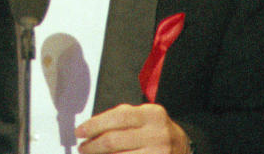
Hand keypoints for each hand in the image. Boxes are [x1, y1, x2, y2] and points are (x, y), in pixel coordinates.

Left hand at [75, 103, 190, 153]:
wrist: (183, 148)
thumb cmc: (156, 131)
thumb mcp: (144, 116)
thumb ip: (120, 118)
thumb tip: (91, 129)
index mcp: (152, 115)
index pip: (117, 117)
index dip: (94, 125)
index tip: (80, 132)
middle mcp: (157, 134)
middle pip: (114, 141)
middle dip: (92, 146)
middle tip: (83, 148)